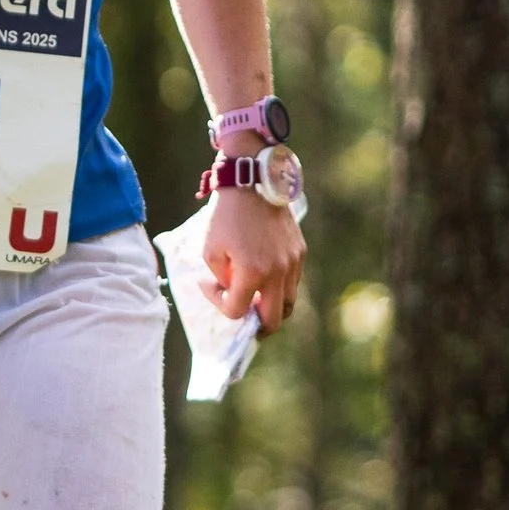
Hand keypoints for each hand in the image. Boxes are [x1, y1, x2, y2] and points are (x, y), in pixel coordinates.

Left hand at [203, 185, 303, 330]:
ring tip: (257, 302)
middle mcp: (278, 273)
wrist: (253, 183)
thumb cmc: (226, 215)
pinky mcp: (300, 252)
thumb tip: (232, 291)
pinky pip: (293, 281)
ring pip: (289, 303)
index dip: (219, 303)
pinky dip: (280, 287)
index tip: (209, 286)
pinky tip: (265, 277)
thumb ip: (222, 278)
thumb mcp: (211, 249)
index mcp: (253, 274)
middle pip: (274, 321)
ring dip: (272, 308)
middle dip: (257, 326)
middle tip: (245, 321)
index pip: (237, 311)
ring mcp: (293, 263)